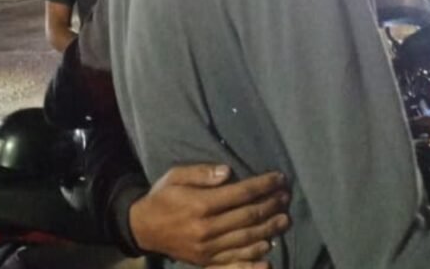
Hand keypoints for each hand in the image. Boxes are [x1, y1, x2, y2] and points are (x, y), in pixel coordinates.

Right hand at [129, 164, 290, 266]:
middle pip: (248, 216)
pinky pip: (235, 260)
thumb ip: (201, 173)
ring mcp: (207, 248)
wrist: (143, 229)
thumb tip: (228, 171)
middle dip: (271, 205)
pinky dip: (254, 255)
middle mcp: (207, 228)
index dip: (263, 185)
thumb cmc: (162, 197)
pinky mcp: (206, 261)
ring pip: (246, 239)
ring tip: (285, 219)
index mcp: (200, 204)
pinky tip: (268, 248)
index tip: (279, 178)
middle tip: (286, 197)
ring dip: (269, 229)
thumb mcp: (176, 176)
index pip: (241, 193)